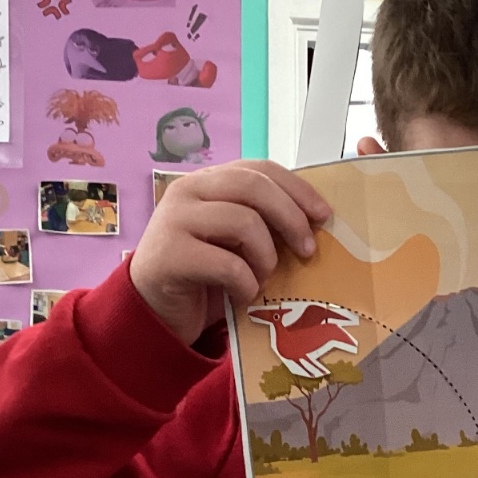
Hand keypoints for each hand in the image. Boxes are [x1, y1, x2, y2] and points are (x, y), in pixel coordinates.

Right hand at [130, 161, 330, 345]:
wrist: (153, 309)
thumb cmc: (202, 274)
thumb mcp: (234, 239)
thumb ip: (260, 220)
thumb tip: (315, 221)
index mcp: (208, 181)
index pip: (259, 168)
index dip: (297, 189)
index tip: (324, 215)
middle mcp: (187, 190)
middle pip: (254, 187)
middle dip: (291, 218)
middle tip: (308, 250)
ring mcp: (175, 220)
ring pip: (244, 223)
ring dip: (265, 257)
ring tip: (263, 278)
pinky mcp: (170, 255)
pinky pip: (228, 265)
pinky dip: (246, 285)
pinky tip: (242, 296)